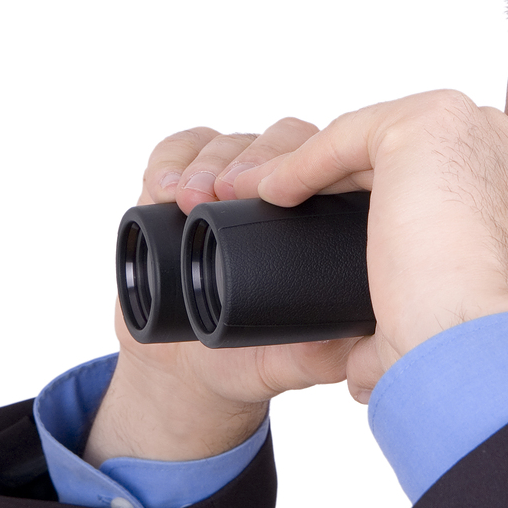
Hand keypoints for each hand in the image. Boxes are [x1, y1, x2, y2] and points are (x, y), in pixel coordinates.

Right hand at [86, 118, 360, 464]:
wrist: (189, 367)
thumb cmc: (253, 354)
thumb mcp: (292, 361)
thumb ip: (322, 356)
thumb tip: (346, 340)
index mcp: (327, 214)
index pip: (331, 165)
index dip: (305, 166)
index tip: (276, 196)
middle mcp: (283, 187)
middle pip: (280, 139)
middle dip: (250, 161)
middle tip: (224, 193)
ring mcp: (230, 178)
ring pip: (227, 142)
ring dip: (207, 161)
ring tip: (187, 198)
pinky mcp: (181, 181)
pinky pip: (178, 150)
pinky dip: (169, 163)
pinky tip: (161, 190)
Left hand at [251, 90, 507, 402]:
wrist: (480, 344)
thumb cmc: (472, 349)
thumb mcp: (451, 327)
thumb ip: (414, 328)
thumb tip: (361, 370)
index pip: (454, 187)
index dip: (395, 208)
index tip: (346, 242)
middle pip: (417, 157)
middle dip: (351, 184)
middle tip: (299, 220)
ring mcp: (481, 130)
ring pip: (379, 140)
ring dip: (320, 169)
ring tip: (271, 203)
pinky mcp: (432, 122)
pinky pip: (350, 134)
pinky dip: (304, 162)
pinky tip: (271, 191)